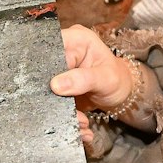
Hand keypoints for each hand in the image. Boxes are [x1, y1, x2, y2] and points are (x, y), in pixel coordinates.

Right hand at [51, 25, 138, 148]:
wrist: (118, 93)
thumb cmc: (116, 79)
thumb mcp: (106, 79)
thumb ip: (83, 79)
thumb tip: (55, 85)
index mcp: (75, 39)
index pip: (50, 46)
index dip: (45, 66)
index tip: (50, 87)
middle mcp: (63, 50)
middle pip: (44, 69)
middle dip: (54, 94)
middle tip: (69, 111)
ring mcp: (57, 69)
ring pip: (45, 88)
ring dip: (59, 108)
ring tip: (80, 121)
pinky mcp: (54, 85)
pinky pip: (51, 99)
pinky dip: (63, 114)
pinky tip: (79, 123)